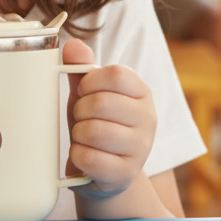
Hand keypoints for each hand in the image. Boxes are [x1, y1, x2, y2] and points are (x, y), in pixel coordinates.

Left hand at [63, 39, 157, 199]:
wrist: (104, 171)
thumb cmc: (96, 123)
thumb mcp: (89, 93)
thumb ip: (81, 68)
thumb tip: (72, 45)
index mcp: (142, 92)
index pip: (116, 75)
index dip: (89, 81)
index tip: (83, 90)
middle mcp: (149, 119)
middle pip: (100, 103)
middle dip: (80, 110)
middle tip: (82, 118)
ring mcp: (141, 149)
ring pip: (92, 131)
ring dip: (77, 134)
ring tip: (84, 137)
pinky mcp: (125, 175)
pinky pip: (88, 158)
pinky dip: (77, 155)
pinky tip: (84, 156)